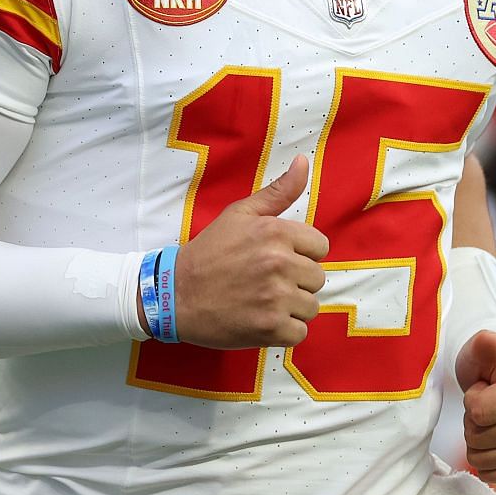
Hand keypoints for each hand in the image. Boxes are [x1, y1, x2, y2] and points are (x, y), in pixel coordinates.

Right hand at [171, 155, 328, 347]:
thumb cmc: (209, 252)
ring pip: (311, 307)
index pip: (320, 247)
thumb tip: (304, 161)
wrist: (174, 294)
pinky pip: (299, 333)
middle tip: (266, 283)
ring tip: (263, 302)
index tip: (277, 260)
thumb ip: (278, 191)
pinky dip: (284, 332)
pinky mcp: (270, 328)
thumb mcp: (240, 213)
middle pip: (317, 278)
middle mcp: (280, 263)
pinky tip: (262, 321)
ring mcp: (276, 297)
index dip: (301, 254)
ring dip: (291, 308)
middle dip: (297, 282)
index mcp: (277, 232)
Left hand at [457, 329, 495, 483]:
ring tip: (491, 421)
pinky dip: (486, 461)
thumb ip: (484, 344)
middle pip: (478, 439)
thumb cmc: (494, 365)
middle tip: (485, 406)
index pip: (478, 413)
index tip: (484, 388)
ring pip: (481, 460)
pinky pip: (492, 475)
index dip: (471, 400)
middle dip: (472, 422)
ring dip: (477, 442)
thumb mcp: (485, 348)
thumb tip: (486, 341)